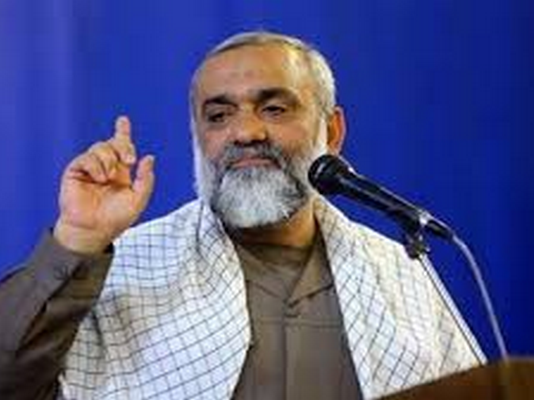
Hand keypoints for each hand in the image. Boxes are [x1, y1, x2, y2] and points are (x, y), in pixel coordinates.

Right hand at [54, 116, 154, 253]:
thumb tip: (149, 157)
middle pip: (113, 143)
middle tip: (128, 160)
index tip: (123, 120)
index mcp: (121, 173)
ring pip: (100, 147)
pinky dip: (95, 166)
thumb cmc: (116, 219)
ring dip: (109, 160)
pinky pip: (86, 158)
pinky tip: (99, 178)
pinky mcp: (75, 172)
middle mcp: (106, 168)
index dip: (122, 132)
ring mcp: (90, 169)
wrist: (94, 230)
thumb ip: (146, 179)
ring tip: (109, 178)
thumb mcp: (138, 199)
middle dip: (123, 145)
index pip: (122, 148)